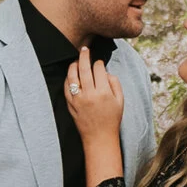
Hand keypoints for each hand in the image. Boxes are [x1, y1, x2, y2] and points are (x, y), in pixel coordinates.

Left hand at [64, 46, 126, 186]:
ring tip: (76, 61)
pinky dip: (68, 78)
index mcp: (104, 92)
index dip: (99, 63)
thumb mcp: (120, 101)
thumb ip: (115, 84)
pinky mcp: (70, 105)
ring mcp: (78, 99)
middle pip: (84, 69)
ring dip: (74, 65)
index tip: (99, 63)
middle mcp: (89, 94)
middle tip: (85, 49)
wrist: (99, 137)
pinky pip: (66, 87)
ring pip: (72, 76)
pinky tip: (71, 75)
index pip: (99, 70)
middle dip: (84, 56)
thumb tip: (106, 72)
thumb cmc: (112, 119)